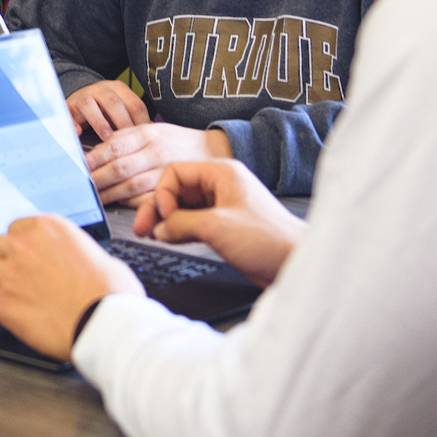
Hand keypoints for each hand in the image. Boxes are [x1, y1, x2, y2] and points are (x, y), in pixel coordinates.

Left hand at [0, 214, 142, 360]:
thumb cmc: (111, 294)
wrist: (107, 324)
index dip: (19, 245)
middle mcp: (25, 245)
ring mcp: (11, 273)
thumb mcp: (100, 255)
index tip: (24, 258)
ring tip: (2, 291)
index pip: (15, 228)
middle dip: (1, 260)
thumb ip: (77, 251)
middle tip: (12, 275)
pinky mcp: (4, 303)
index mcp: (49, 227)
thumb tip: (77, 259)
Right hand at [66, 80, 150, 139]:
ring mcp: (83, 96)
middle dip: (122, 123)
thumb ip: (135, 120)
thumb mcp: (122, 110)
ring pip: (90, 105)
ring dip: (99, 122)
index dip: (142, 122)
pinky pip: (68, 113)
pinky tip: (78, 133)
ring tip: (107, 139)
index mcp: (119, 89)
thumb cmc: (106, 111)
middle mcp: (101, 89)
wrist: (79, 97)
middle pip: (113, 103)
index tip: (147, 140)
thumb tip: (156, 139)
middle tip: (129, 143)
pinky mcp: (68, 106)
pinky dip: (72, 123)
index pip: (134, 104)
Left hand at [86, 123, 231, 204]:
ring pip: (132, 186)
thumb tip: (97, 150)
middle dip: (98, 179)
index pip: (115, 146)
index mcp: (148, 133)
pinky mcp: (174, 189)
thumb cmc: (176, 141)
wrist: (215, 150)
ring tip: (95, 198)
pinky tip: (119, 203)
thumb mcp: (152, 129)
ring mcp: (166, 171)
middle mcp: (156, 151)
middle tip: (82, 186)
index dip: (94, 157)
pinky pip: (148, 199)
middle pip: (120, 167)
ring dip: (110, 194)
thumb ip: (126, 137)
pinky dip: (131, 203)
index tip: (80, 166)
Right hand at [132, 160, 305, 286]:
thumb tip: (159, 228)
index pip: (176, 172)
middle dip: (158, 208)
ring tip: (150, 235)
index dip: (163, 194)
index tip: (163, 217)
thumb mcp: (216, 227)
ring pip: (183, 207)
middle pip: (177, 189)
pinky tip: (169, 239)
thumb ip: (180, 224)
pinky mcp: (224, 225)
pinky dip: (179, 229)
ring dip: (166, 221)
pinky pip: (193, 222)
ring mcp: (222, 206)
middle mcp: (221, 186)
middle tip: (141, 227)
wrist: (295, 263)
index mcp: (221, 173)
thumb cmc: (267, 240)